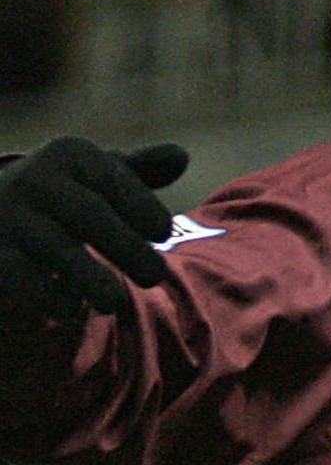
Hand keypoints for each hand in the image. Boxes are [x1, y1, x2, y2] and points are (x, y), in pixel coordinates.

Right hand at [0, 139, 190, 320]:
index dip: (141, 205)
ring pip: (56, 248)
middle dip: (126, 247)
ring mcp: (9, 215)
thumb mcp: (97, 174)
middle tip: (155, 276)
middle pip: (90, 214)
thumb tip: (179, 157)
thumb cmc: (66, 193)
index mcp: (71, 155)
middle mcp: (36, 179)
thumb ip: (140, 168)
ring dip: (89, 278)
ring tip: (115, 303)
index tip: (163, 233)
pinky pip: (22, 276)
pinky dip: (49, 295)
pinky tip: (73, 309)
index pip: (113, 179)